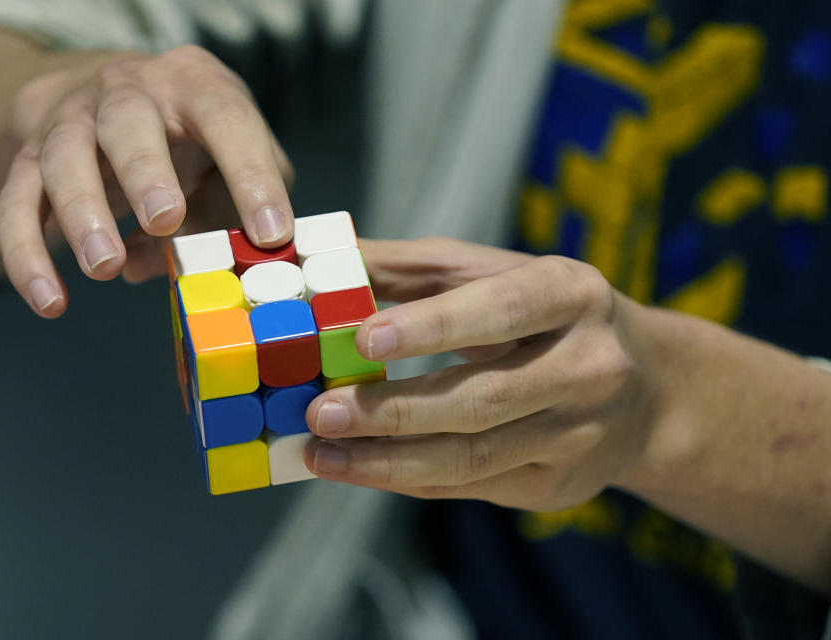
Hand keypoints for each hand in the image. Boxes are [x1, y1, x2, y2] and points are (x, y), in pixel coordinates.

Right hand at [0, 45, 294, 316]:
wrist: (108, 96)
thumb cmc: (191, 141)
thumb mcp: (230, 160)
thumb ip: (229, 208)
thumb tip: (197, 266)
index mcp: (194, 87)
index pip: (226, 119)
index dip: (250, 175)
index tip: (270, 231)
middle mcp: (127, 92)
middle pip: (128, 121)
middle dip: (144, 170)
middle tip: (164, 220)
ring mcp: (70, 121)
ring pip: (63, 157)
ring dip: (81, 213)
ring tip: (105, 267)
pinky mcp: (28, 158)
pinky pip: (15, 204)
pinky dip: (26, 255)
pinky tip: (51, 301)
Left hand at [304, 237, 656, 510]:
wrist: (646, 392)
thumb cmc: (546, 316)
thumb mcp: (495, 274)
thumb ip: (412, 269)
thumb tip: (323, 262)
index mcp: (572, 296)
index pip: (503, 310)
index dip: (434, 326)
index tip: (364, 339)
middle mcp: (588, 367)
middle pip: (482, 398)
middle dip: (393, 410)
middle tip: (321, 411)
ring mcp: (577, 435)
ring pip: (473, 456)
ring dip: (388, 460)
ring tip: (322, 453)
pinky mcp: (557, 486)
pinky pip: (470, 486)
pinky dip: (408, 479)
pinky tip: (359, 468)